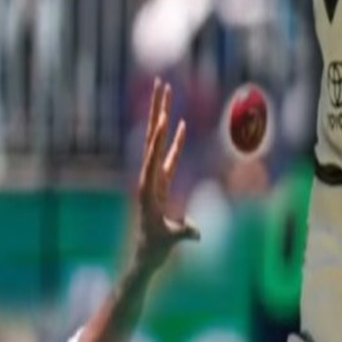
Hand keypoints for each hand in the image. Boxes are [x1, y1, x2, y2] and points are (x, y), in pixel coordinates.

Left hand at [134, 78, 199, 270]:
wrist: (145, 256)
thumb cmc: (155, 249)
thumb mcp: (169, 240)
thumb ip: (183, 234)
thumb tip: (195, 233)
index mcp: (148, 188)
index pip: (153, 157)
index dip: (159, 138)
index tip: (162, 117)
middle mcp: (148, 177)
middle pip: (153, 138)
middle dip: (156, 110)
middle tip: (160, 84)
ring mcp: (154, 178)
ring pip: (158, 143)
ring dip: (162, 117)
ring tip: (166, 94)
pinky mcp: (161, 183)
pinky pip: (169, 157)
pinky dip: (174, 141)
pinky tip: (178, 124)